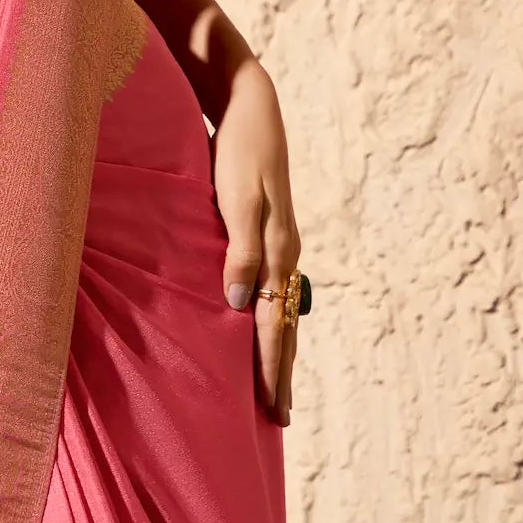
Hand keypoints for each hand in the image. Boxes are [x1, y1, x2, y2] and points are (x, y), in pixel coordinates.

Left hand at [212, 60, 300, 425]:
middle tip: (282, 417)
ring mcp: (278, 242)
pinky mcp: (266, 231)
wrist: (249, 105)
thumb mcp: (237, 197)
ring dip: (278, 349)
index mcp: (278, 250)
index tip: (275, 410)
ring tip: (276, 385)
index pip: (275, 324)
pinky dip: (269, 317)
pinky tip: (259, 326)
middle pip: (285, 324)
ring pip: (282, 308)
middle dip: (282, 371)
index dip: (273, 367)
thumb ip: (238, 250)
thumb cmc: (238, 150)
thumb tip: (240, 304)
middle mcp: (283, 252)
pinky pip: (271, 286)